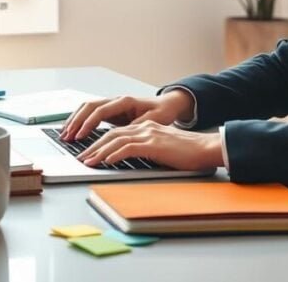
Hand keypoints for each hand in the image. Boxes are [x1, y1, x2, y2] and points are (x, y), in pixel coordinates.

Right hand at [60, 90, 194, 140]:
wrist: (167, 105)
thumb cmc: (162, 112)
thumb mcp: (154, 120)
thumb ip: (138, 126)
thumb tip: (124, 134)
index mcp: (125, 101)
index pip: (100, 111)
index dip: (89, 123)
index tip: (80, 136)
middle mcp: (116, 100)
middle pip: (88, 107)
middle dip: (76, 121)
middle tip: (66, 136)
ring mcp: (112, 105)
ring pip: (86, 109)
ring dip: (75, 120)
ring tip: (64, 134)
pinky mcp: (111, 112)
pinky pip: (90, 114)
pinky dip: (80, 122)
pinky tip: (73, 132)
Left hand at [76, 121, 224, 170]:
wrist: (206, 149)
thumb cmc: (187, 152)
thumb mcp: (161, 148)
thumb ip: (145, 149)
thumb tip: (128, 159)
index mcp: (145, 126)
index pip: (115, 132)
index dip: (99, 141)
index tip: (87, 151)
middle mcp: (144, 127)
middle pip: (111, 134)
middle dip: (93, 145)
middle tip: (81, 156)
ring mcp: (149, 134)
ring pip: (116, 140)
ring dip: (99, 151)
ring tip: (88, 161)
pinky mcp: (154, 144)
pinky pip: (129, 148)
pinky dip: (115, 154)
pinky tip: (106, 161)